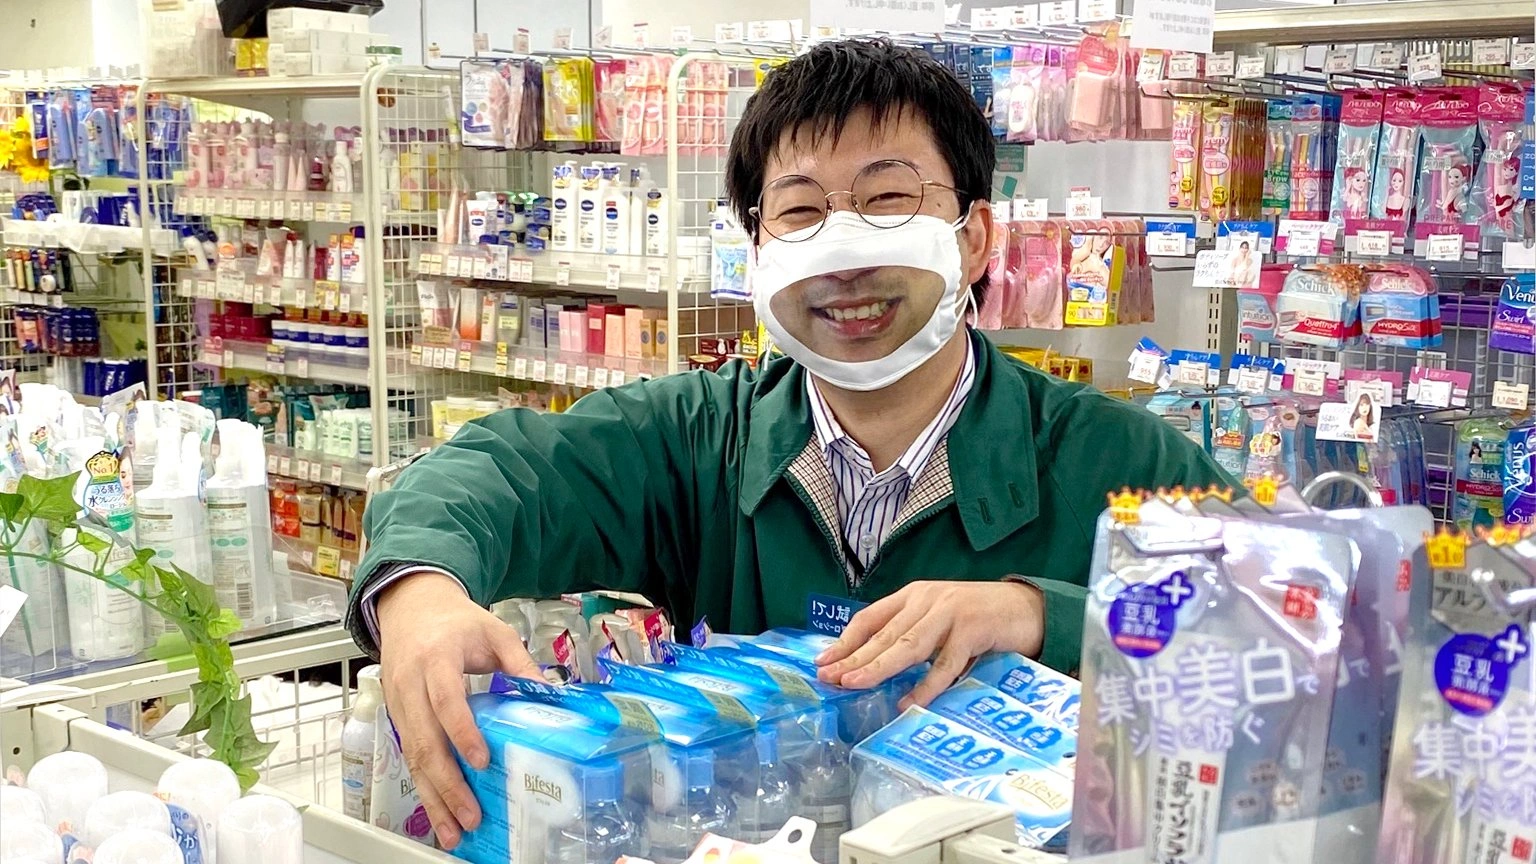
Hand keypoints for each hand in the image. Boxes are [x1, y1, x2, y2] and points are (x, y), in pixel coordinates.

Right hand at [376, 571, 540, 848]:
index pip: (445, 699)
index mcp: (436, 657)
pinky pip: (408, 756)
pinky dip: (423, 786)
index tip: (481, 760)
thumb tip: (552, 693)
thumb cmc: (455, 620)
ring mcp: (398, 703)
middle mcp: (410, 684)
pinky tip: (438, 810)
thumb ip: (520, 661)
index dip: (461, 731)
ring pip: (412, 756)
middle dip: (447, 782)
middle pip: (424, 739)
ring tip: (452, 828)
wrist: (411, 606)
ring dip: (432, 795)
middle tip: (471, 813)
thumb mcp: (494, 629)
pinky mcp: (396, 717)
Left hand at [814, 580, 1043, 708]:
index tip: (823, 661)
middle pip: (883, 634)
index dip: (845, 640)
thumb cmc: (979, 618)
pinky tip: (907, 702)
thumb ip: (913, 634)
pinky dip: (925, 686)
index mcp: (915, 595)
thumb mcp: (939, 620)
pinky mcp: (973, 631)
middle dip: (853, 658)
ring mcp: (950, 614)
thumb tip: (873, 666)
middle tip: (828, 677)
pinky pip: (945, 664)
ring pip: (907, 646)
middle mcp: (928, 600)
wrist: (1027, 609)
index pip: (870, 618)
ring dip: (878, 667)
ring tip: (853, 684)